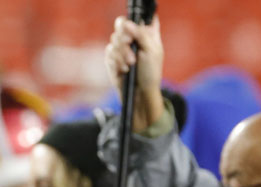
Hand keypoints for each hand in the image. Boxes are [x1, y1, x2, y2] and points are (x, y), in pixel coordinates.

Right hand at [104, 15, 164, 132]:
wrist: (140, 93)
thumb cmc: (150, 73)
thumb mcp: (151, 51)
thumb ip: (141, 35)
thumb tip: (128, 24)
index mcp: (145, 34)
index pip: (134, 19)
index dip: (131, 22)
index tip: (132, 31)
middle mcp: (132, 39)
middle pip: (120, 27)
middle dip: (124, 39)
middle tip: (129, 45)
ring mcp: (121, 50)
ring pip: (113, 42)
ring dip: (121, 54)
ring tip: (130, 65)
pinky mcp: (112, 60)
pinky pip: (108, 54)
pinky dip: (116, 62)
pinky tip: (124, 70)